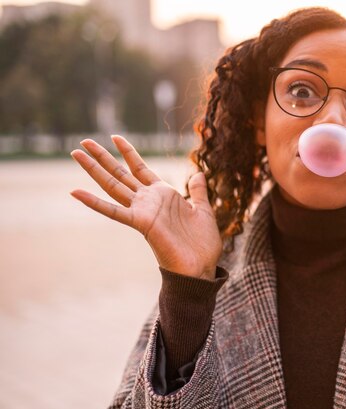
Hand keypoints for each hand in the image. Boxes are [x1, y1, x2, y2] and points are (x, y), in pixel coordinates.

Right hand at [70, 135, 221, 278]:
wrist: (202, 267)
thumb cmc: (202, 244)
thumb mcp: (203, 210)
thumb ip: (198, 192)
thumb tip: (198, 173)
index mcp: (164, 195)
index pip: (141, 169)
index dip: (129, 153)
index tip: (116, 137)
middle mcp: (149, 201)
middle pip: (121, 174)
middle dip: (103, 157)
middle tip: (84, 142)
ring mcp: (143, 211)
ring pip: (114, 186)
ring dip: (94, 169)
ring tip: (76, 153)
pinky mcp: (141, 224)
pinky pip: (114, 211)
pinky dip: (95, 202)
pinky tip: (75, 192)